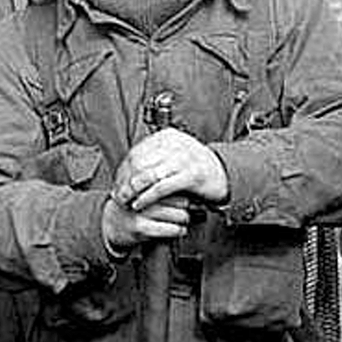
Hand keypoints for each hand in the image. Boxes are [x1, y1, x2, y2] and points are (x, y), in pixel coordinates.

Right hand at [102, 193, 190, 256]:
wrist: (110, 222)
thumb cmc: (136, 206)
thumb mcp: (149, 190)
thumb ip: (167, 187)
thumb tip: (196, 190)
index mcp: (149, 184)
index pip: (178, 186)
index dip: (190, 194)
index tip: (197, 198)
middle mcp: (145, 196)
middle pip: (182, 201)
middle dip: (191, 207)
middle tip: (193, 210)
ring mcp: (142, 211)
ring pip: (179, 216)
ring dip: (186, 220)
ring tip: (184, 220)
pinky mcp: (140, 227)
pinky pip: (170, 229)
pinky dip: (179, 231)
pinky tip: (179, 230)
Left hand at [112, 127, 229, 211]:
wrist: (223, 173)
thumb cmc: (195, 166)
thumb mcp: (172, 155)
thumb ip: (152, 159)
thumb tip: (125, 172)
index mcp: (168, 136)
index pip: (135, 153)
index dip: (122, 172)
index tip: (117, 185)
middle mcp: (176, 144)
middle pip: (139, 164)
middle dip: (125, 183)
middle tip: (118, 196)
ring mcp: (185, 159)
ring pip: (148, 175)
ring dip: (132, 191)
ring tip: (126, 201)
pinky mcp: (192, 175)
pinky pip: (161, 187)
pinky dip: (147, 197)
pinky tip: (139, 204)